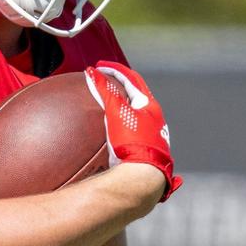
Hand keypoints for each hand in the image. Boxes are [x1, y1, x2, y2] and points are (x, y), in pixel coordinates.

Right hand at [84, 62, 181, 200]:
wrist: (144, 177)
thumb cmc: (134, 142)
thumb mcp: (117, 112)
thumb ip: (105, 91)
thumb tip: (92, 72)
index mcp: (151, 107)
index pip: (133, 80)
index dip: (116, 70)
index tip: (100, 67)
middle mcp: (153, 120)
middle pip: (135, 96)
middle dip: (119, 86)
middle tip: (103, 81)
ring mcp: (149, 136)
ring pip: (133, 114)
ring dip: (119, 106)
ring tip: (104, 104)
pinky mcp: (142, 151)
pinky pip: (128, 131)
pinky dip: (117, 125)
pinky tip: (107, 134)